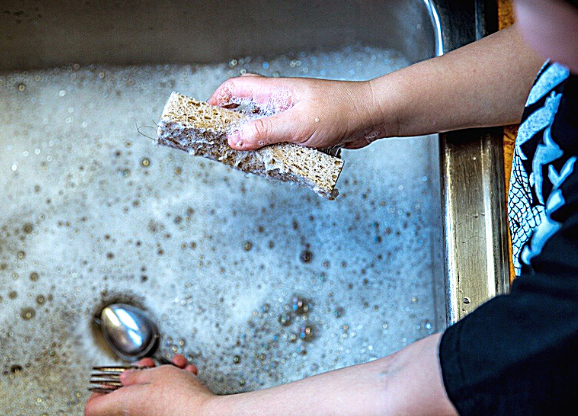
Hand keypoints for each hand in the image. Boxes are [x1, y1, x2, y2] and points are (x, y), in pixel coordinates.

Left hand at [84, 355, 215, 415]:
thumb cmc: (180, 400)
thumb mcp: (156, 374)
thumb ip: (137, 375)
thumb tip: (126, 380)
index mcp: (123, 406)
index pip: (93, 409)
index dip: (96, 393)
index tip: (106, 380)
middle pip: (127, 397)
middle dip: (141, 376)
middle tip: (151, 365)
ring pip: (152, 398)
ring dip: (165, 379)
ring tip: (179, 367)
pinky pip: (168, 406)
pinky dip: (177, 391)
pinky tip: (190, 378)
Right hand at [207, 74, 389, 150]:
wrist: (373, 116)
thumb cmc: (340, 112)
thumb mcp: (296, 124)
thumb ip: (263, 132)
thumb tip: (233, 138)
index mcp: (275, 92)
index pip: (235, 88)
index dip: (216, 101)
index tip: (204, 120)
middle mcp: (281, 102)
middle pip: (245, 110)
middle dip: (231, 127)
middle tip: (220, 146)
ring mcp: (292, 116)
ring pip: (262, 129)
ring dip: (253, 144)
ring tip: (244, 160)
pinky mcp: (303, 131)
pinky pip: (279, 141)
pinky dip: (272, 152)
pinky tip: (272, 165)